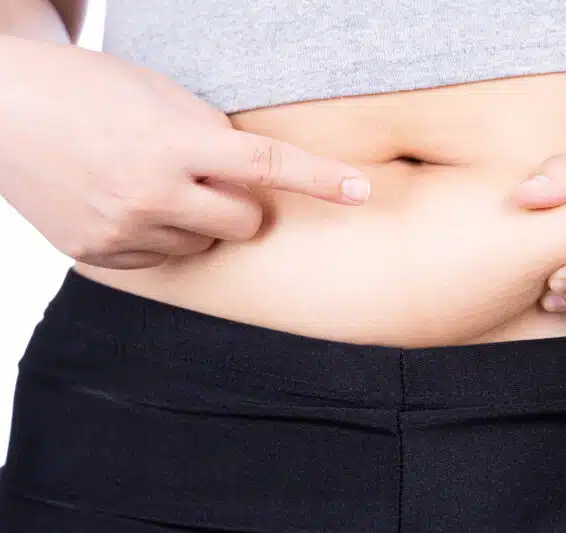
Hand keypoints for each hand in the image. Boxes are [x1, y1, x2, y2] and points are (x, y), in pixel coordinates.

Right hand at [0, 36, 369, 269]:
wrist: (2, 110)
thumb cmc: (88, 91)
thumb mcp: (159, 95)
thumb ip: (212, 136)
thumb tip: (253, 176)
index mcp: (173, 142)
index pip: (266, 166)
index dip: (319, 180)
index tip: (359, 192)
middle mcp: (152, 193)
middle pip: (245, 222)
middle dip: (242, 204)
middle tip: (210, 178)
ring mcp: (124, 230)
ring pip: (204, 245)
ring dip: (196, 220)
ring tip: (152, 183)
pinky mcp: (98, 254)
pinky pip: (161, 259)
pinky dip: (159, 235)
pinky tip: (126, 203)